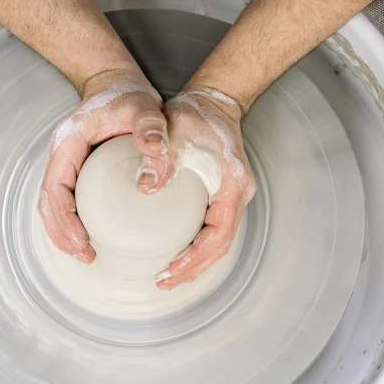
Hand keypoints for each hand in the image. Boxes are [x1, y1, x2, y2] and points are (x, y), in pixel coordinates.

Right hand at [39, 70, 166, 261]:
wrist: (116, 82)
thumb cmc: (127, 94)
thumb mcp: (144, 106)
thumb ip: (150, 127)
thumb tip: (157, 152)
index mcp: (68, 142)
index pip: (55, 187)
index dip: (64, 218)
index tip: (81, 240)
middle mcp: (61, 155)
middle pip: (48, 203)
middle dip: (61, 234)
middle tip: (85, 256)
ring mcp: (66, 164)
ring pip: (53, 206)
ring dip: (63, 233)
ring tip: (86, 255)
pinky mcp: (75, 171)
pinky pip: (66, 202)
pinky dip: (71, 223)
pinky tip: (89, 239)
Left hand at [137, 88, 255, 288]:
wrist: (212, 101)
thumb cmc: (196, 114)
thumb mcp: (175, 129)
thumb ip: (161, 156)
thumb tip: (145, 186)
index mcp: (232, 183)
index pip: (219, 233)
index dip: (197, 257)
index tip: (173, 269)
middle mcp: (237, 194)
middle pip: (220, 246)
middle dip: (194, 269)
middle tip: (165, 282)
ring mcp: (231, 197)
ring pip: (217, 242)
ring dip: (195, 263)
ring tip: (168, 278)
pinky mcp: (221, 197)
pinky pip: (211, 231)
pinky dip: (196, 249)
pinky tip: (177, 257)